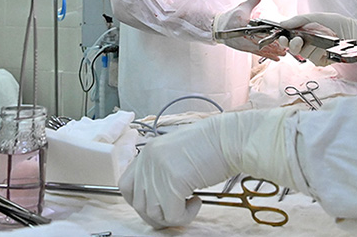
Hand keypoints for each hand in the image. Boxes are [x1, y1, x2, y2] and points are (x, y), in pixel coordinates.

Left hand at [119, 109, 301, 228]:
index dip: (140, 201)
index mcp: (148, 152)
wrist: (230, 139)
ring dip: (173, 216)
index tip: (157, 205)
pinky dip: (185, 216)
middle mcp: (148, 160)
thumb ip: (161, 172)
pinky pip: (172, 215)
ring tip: (190, 203)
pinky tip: (197, 201)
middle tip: (177, 211)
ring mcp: (159, 170)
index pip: (126, 186)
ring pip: (154, 213)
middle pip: (138, 204)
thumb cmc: (212, 146)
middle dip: (157, 215)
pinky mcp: (173, 181)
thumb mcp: (177, 155)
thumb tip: (156, 200)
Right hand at [213, 0, 284, 58]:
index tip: (279, 36)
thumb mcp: (242, 7)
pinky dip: (267, 56)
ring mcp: (245, 44)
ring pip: (261, 50)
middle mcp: (244, 37)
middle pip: (262, 43)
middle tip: (285, 47)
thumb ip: (254, 0)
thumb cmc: (230, 17)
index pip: (259, 31)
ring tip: (283, 53)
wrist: (219, 28)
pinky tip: (275, 58)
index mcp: (244, 25)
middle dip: (274, 46)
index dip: (269, 35)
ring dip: (272, 52)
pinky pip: (258, 53)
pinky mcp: (245, 49)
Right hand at [278, 12, 356, 69]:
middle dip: (290, 43)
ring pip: (301, 53)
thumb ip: (299, 19)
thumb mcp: (318, 17)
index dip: (283, 36)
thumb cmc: (340, 24)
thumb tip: (282, 23)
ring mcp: (316, 52)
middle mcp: (309, 42)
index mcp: (306, 30)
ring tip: (307, 41)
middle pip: (292, 46)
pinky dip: (315, 53)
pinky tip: (321, 48)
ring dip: (302, 47)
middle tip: (292, 40)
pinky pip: (313, 59)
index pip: (289, 34)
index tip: (280, 35)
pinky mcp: (323, 61)